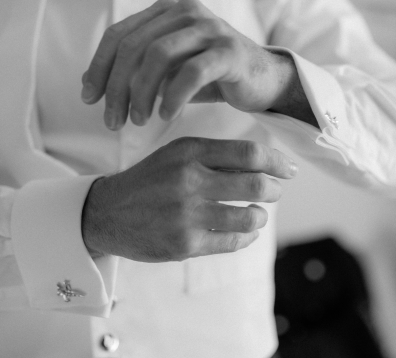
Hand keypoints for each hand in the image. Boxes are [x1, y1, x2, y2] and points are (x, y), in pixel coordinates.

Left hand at [80, 0, 313, 129]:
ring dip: (141, 93)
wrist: (265, 81)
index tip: (89, 99)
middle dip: (117, 86)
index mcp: (167, 10)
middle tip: (112, 121)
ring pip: (158, 55)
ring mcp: (210, 27)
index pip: (119, 34)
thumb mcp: (168, 70)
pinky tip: (166, 116)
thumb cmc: (214, 77)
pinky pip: (191, 72)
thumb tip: (91, 83)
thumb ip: (136, 70)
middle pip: (134, 45)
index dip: (99, 67)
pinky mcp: (230, 50)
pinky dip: (173, 96)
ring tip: (138, 121)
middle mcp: (187, 10)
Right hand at [81, 137, 297, 261]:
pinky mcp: (184, 243)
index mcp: (190, 152)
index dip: (277, 162)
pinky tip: (245, 233)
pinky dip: (246, 237)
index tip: (289, 170)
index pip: (249, 154)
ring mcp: (186, 214)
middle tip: (274, 192)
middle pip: (256, 186)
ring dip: (260, 217)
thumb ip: (217, 156)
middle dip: (274, 191)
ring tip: (256, 214)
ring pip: (249, 218)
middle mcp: (189, 180)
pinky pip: (232, 242)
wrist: (106, 213)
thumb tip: (267, 162)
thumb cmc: (152, 180)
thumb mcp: (178, 155)